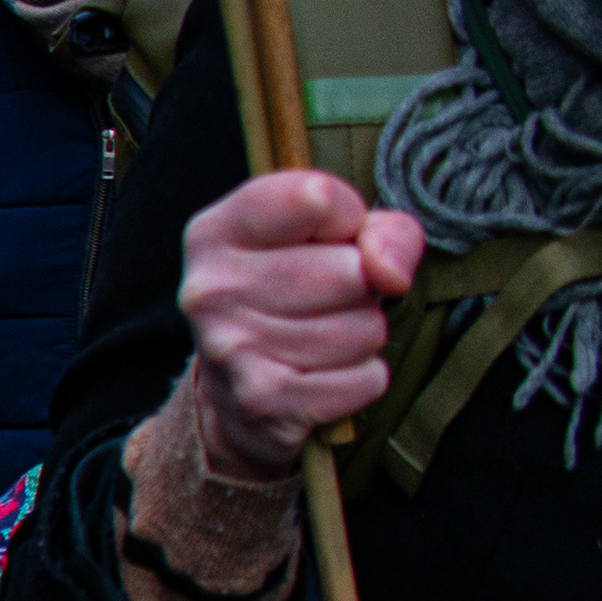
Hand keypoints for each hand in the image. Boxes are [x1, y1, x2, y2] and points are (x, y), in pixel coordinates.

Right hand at [178, 170, 424, 477]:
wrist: (233, 398)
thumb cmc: (294, 300)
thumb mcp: (333, 243)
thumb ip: (383, 232)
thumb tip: (390, 276)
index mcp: (215, 233)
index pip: (318, 198)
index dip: (348, 222)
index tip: (325, 243)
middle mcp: (211, 289)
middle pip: (352, 273)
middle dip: (362, 292)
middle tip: (325, 303)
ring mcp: (231, 348)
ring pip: (365, 330)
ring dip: (362, 339)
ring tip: (322, 341)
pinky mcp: (262, 401)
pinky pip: (365, 379)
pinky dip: (361, 381)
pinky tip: (324, 379)